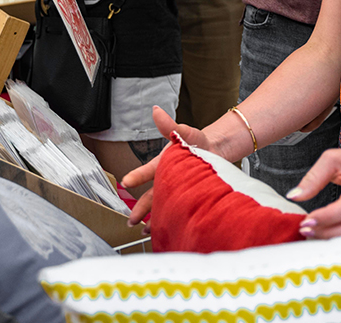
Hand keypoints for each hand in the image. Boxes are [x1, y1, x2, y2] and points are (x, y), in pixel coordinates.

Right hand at [121, 105, 213, 225]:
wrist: (215, 151)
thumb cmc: (197, 141)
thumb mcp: (185, 131)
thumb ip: (169, 125)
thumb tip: (156, 110)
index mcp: (163, 163)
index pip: (148, 170)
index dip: (137, 176)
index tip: (126, 182)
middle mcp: (166, 178)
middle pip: (151, 193)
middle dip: (140, 206)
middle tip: (131, 218)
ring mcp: (174, 189)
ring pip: (160, 204)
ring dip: (151, 217)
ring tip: (143, 229)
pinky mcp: (184, 197)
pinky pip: (173, 210)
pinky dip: (166, 219)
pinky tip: (160, 229)